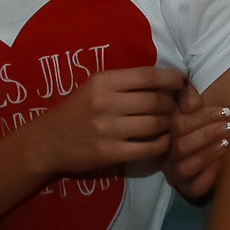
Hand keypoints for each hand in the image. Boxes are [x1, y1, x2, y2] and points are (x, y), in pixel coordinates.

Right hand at [31, 66, 183, 177]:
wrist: (48, 141)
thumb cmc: (76, 110)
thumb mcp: (94, 87)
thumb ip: (124, 83)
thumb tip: (164, 82)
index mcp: (103, 81)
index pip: (148, 76)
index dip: (172, 79)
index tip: (182, 82)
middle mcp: (106, 103)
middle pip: (155, 101)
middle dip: (171, 105)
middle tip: (175, 108)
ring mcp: (108, 130)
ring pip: (155, 124)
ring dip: (168, 125)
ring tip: (169, 124)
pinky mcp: (110, 153)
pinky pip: (148, 148)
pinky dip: (162, 144)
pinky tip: (162, 141)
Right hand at [163, 81, 229, 201]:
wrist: (211, 164)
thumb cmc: (203, 131)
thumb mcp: (196, 110)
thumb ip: (189, 98)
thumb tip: (193, 102)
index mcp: (168, 133)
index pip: (178, 124)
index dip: (202, 117)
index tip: (226, 111)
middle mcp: (168, 154)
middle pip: (180, 146)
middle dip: (207, 134)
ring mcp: (176, 174)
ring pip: (185, 167)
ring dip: (207, 154)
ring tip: (226, 143)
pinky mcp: (188, 190)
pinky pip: (195, 186)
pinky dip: (209, 175)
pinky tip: (222, 163)